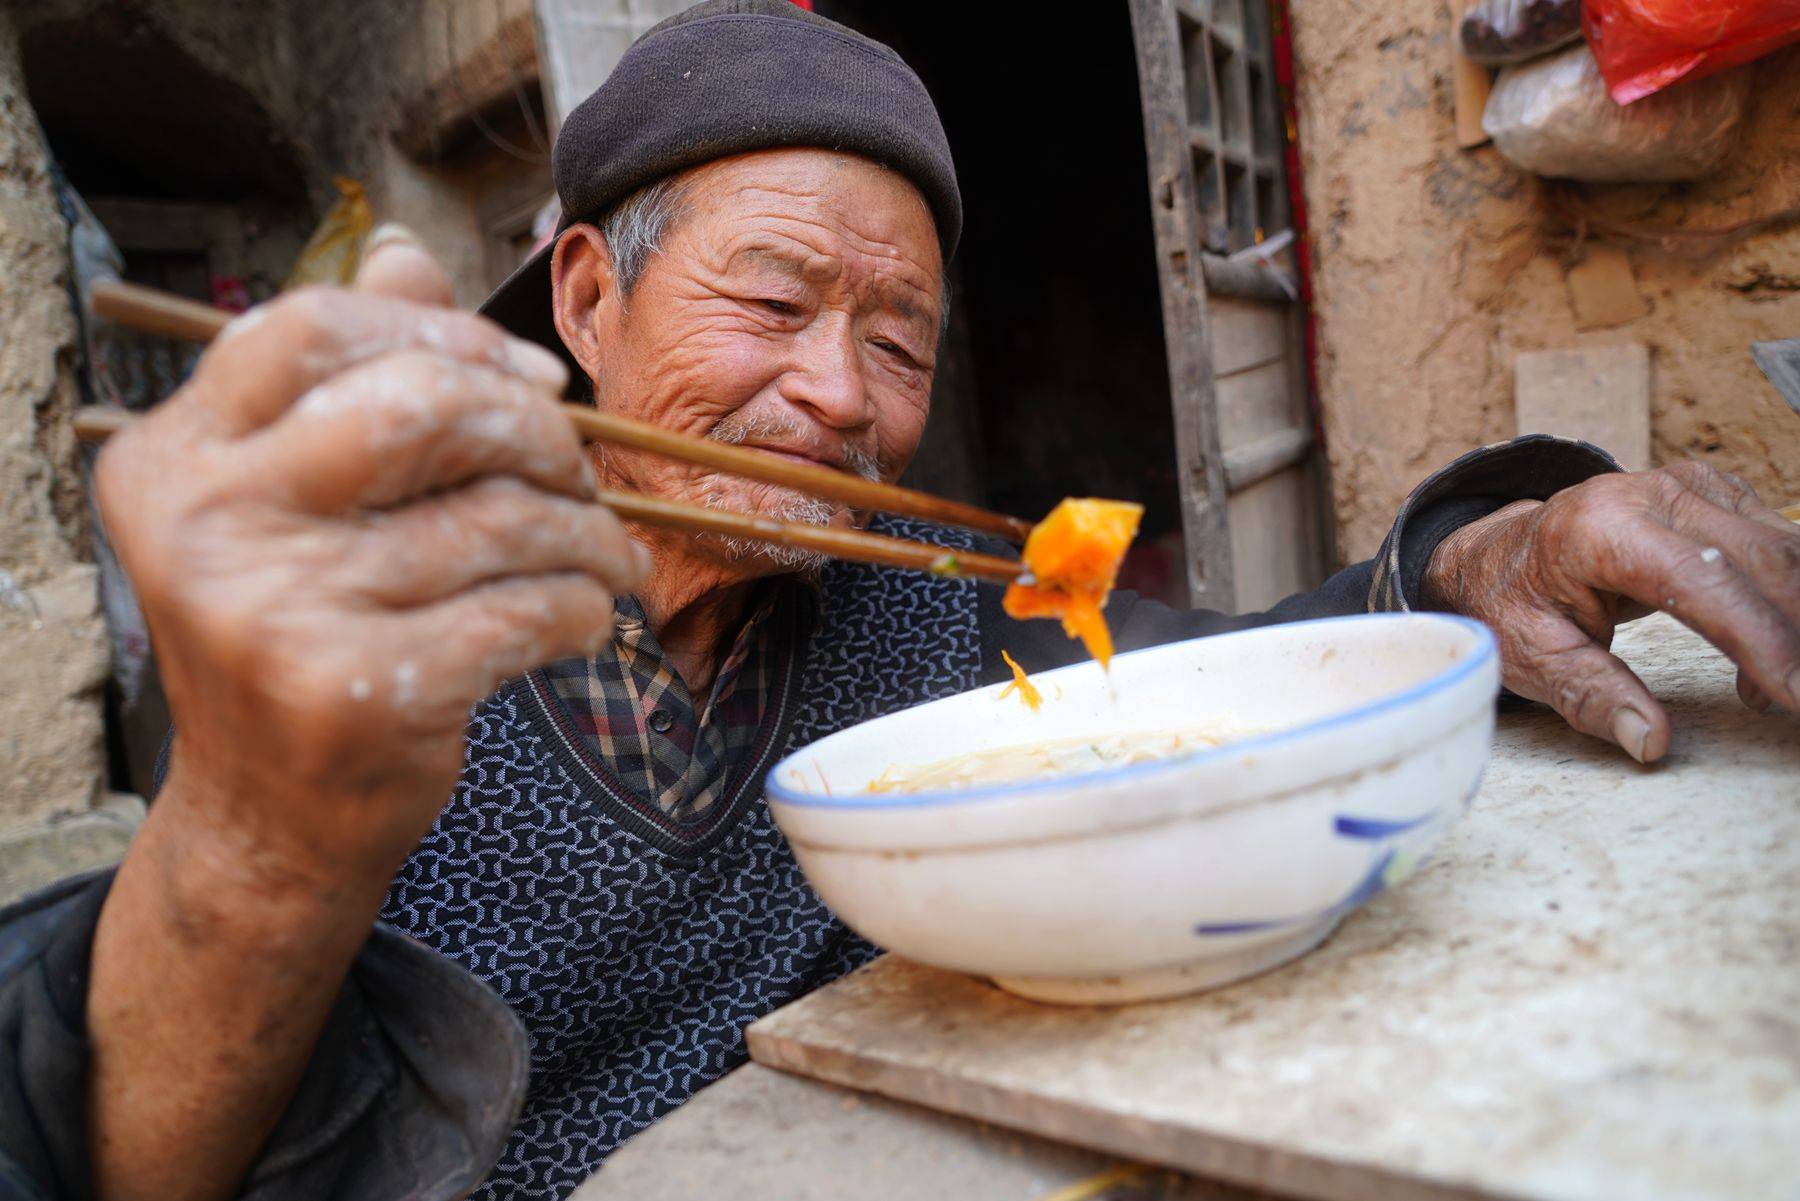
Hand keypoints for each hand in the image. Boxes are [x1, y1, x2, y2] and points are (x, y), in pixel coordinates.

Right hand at [94, 231, 647, 888]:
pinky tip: (585, 620)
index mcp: (176, 457)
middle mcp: (206, 525)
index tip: (532, 380)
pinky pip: (523, 610)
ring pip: (496, 519)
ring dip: (586, 536)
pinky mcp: (357, 693)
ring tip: (607, 560)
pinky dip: (582, 609)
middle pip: (420, 407)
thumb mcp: (292, 502)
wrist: (268, 820)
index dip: (449, 337)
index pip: (314, 329)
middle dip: (537, 432)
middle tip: (581, 474)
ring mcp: (275, 613)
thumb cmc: (302, 635)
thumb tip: (404, 252)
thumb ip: (349, 376)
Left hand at [1421, 461, 1798, 762]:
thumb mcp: (1531, 657)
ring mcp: (1684, 488)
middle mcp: (1648, 495)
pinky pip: (1775, 541)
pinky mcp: (1710, 494)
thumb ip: (1591, 696)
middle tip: (1796, 696)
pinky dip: (1786, 596)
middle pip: (1759, 559)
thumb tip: (1649, 739)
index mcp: (1597, 530)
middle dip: (1794, 631)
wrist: (1495, 554)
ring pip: (1781, 547)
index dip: (1760, 638)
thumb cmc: (1511, 603)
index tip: (1794, 692)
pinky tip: (1772, 650)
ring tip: (1780, 686)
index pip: (1701, 580)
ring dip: (1794, 617)